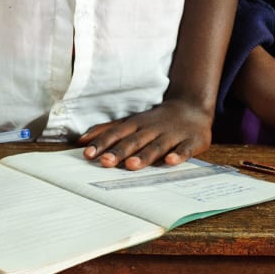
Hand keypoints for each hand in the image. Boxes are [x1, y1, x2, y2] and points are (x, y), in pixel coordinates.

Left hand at [79, 98, 212, 169]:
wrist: (192, 108)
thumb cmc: (155, 120)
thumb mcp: (131, 121)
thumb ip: (107, 130)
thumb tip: (82, 140)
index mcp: (136, 125)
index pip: (116, 134)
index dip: (102, 143)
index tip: (88, 155)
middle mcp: (152, 129)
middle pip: (134, 141)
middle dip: (119, 151)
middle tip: (105, 162)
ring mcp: (172, 135)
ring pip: (156, 146)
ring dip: (144, 156)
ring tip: (131, 165)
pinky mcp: (190, 142)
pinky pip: (184, 149)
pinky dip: (178, 155)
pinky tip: (170, 162)